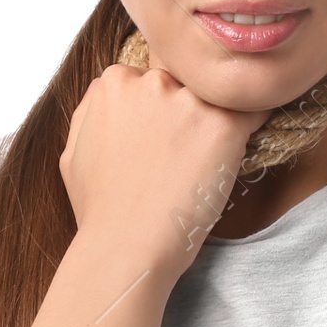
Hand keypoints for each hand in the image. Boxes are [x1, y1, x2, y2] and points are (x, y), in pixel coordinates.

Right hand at [59, 65, 270, 277]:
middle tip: (186, 153)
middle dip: (188, 112)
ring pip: (217, 97)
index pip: (150, 79)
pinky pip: (253, 112)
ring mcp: (188, 101)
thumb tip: (108, 90)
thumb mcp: (73, 151)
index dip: (159, 111)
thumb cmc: (101, 210)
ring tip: (207, 162)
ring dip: (217, 121)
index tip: (162, 139)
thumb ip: (92, 110)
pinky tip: (238, 152)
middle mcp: (151, 82)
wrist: (127, 247)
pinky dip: (252, 127)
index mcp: (114, 83)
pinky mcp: (223, 125)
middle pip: (184, 84)